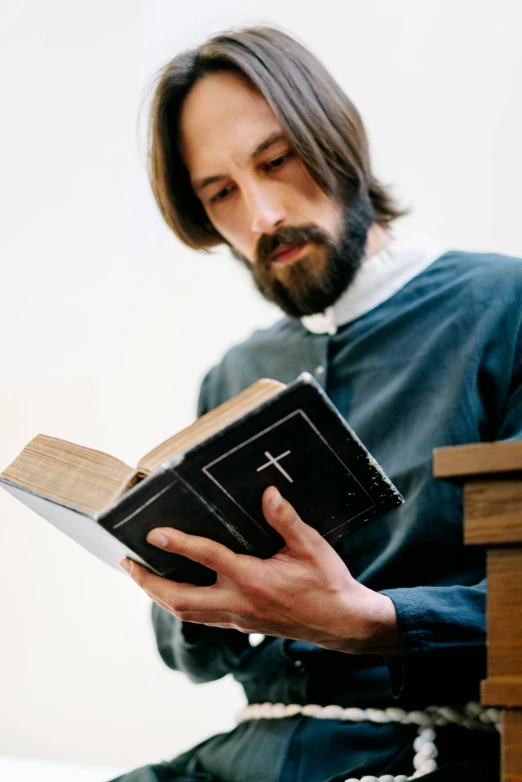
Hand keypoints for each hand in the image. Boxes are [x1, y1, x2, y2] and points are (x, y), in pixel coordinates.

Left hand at [121, 486, 400, 654]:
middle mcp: (238, 603)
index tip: (153, 533)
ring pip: (185, 613)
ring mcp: (237, 618)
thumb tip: (267, 493)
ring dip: (158, 595)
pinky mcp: (240, 625)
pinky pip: (200, 616)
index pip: (207, 558)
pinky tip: (174, 588)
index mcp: (254, 580)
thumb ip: (286, 520)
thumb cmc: (327, 583)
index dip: (178, 544)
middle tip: (127, 563)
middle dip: (147, 583)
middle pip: (179, 600)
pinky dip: (179, 602)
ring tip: (139, 575)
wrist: (341, 623)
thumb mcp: (311, 546)